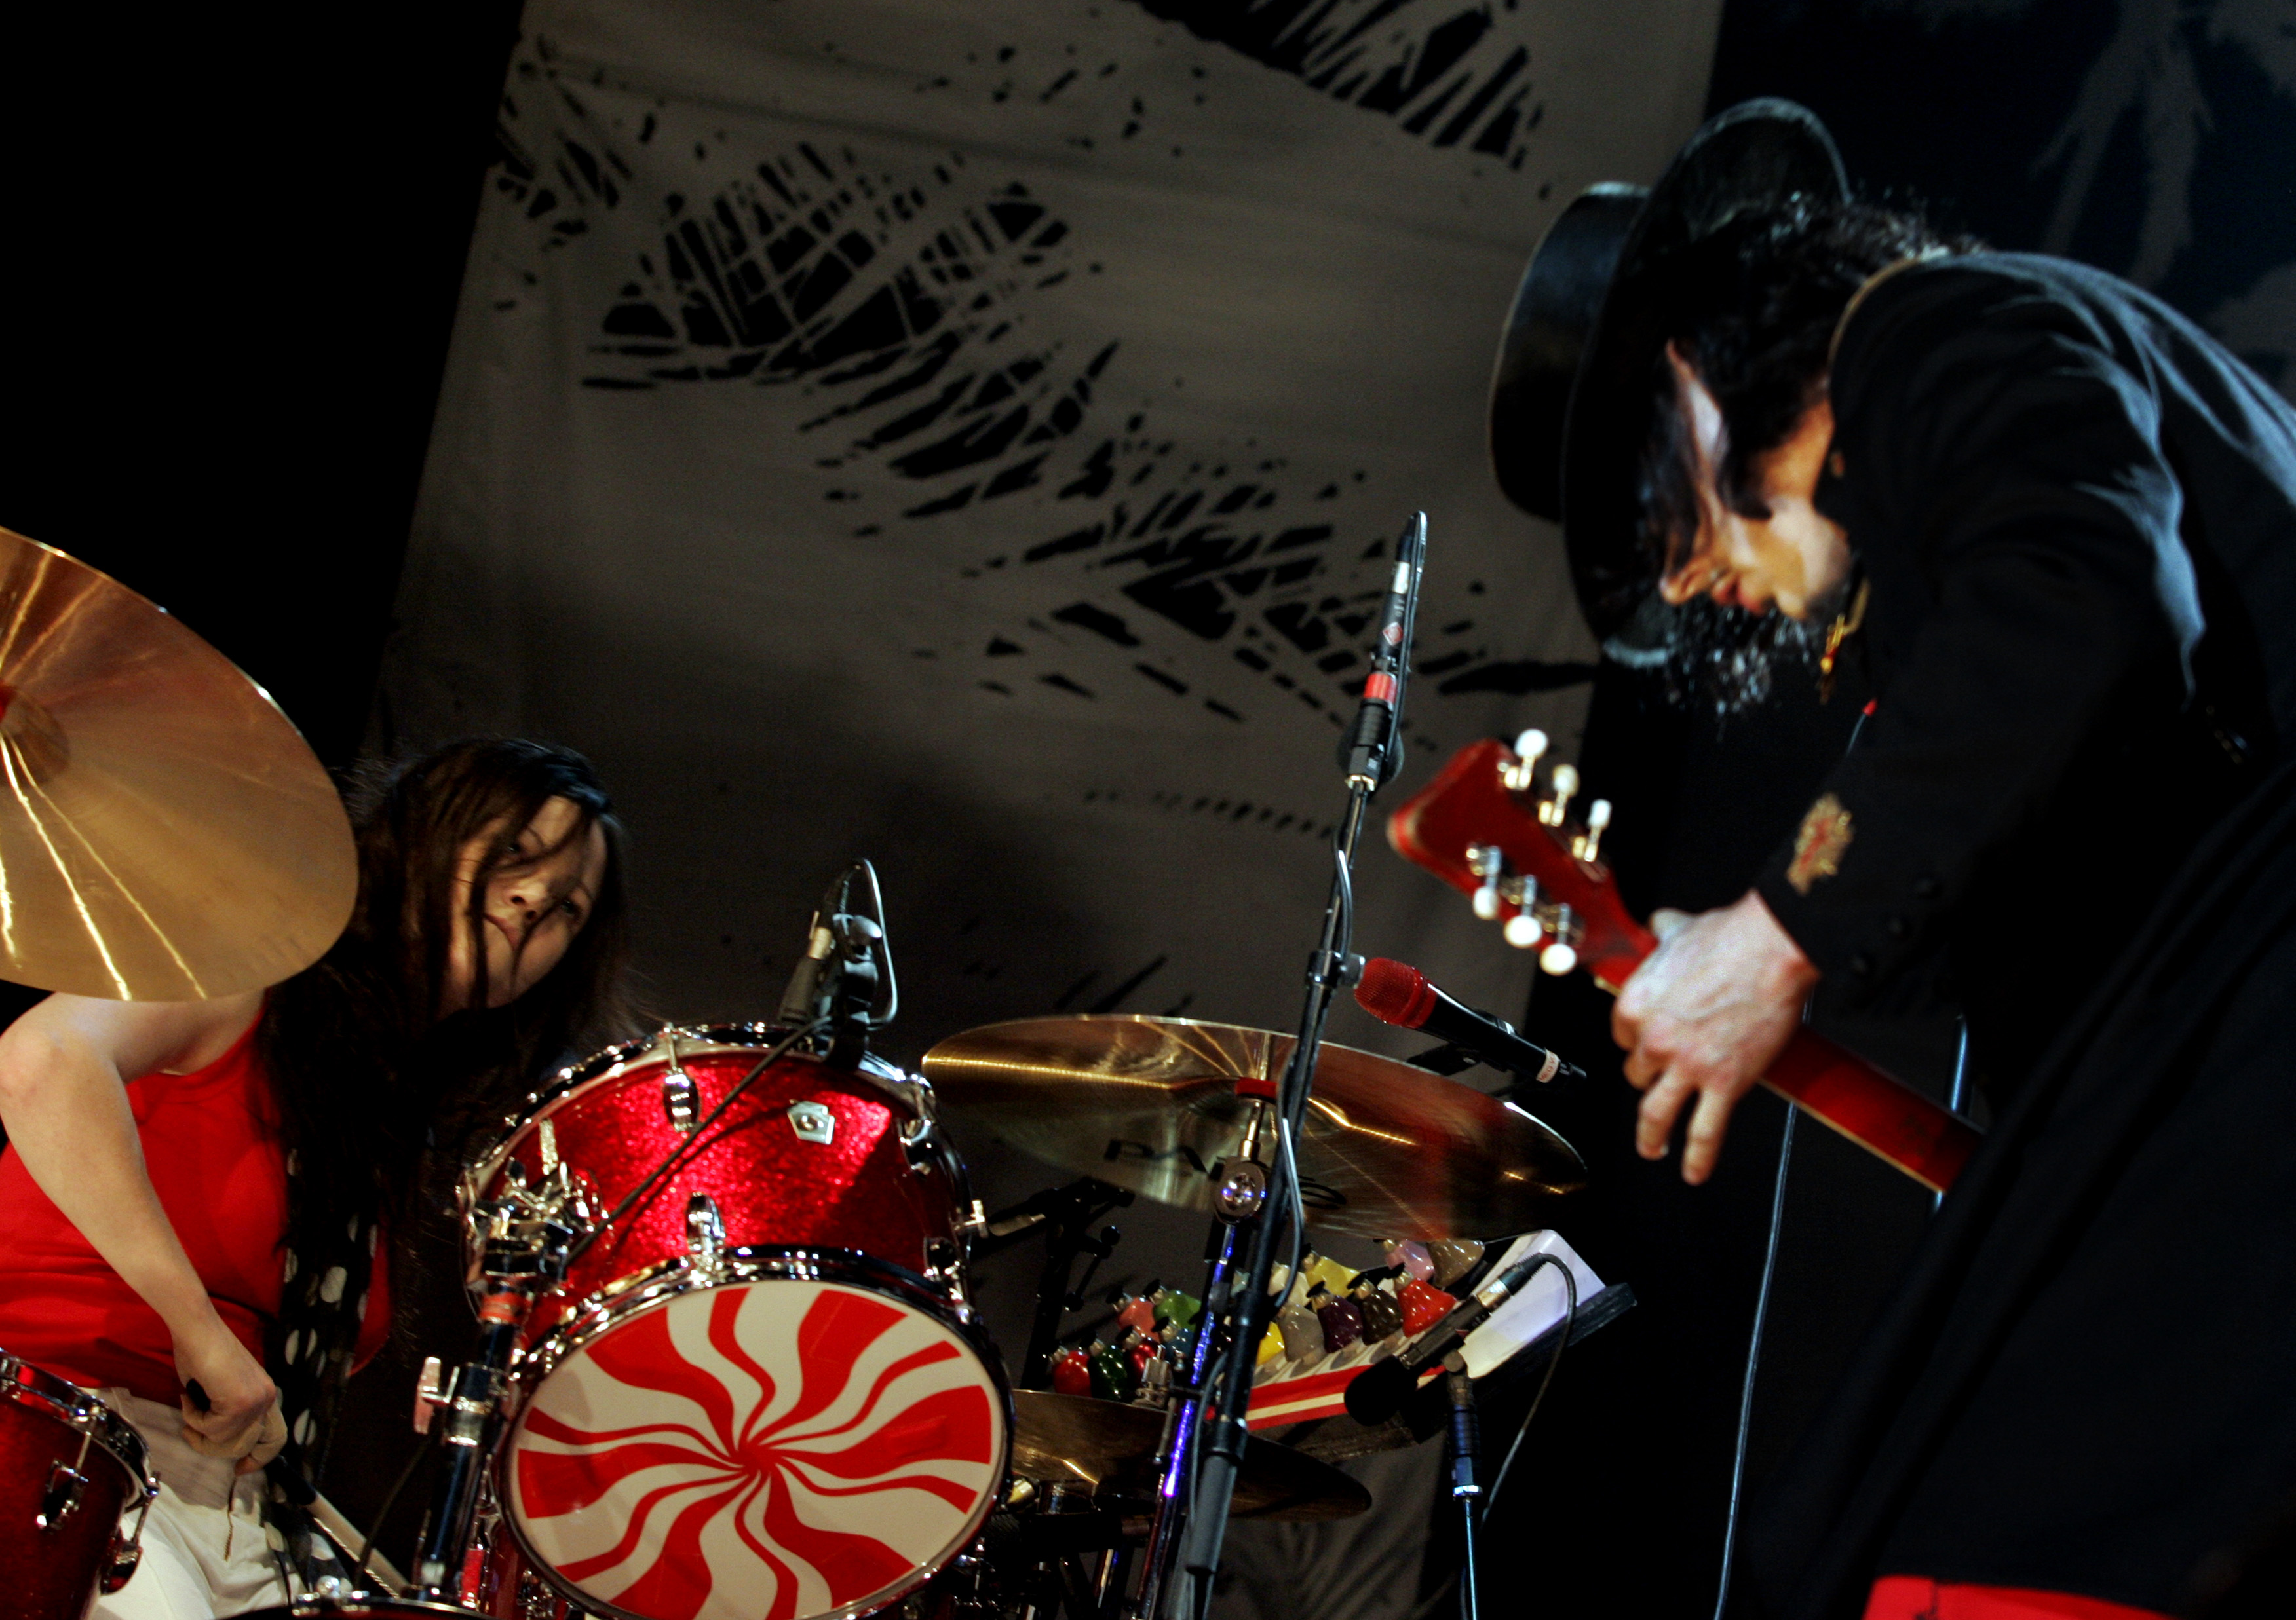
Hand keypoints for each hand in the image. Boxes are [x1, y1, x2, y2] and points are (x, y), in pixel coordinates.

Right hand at [172, 1314, 283, 1473]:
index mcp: (266, 1394)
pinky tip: (189, 1395)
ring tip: (190, 1403)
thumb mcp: (221, 1389)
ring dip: (198, 1429)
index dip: (260, 1459)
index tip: (239, 1469)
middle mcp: (267, 1398)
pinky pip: (210, 1430)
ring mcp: (255, 1401)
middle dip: (212, 1447)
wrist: (197, 1329)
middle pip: (245, 1447)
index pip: (275, 1438)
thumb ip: (227, 1413)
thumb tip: (217, 1440)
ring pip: (224, 1442)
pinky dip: (193, 1418)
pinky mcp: (239, 1402)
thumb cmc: (202, 1354)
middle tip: (191, 1432)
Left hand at [1612, 890, 1817, 1184]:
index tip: (1649, 1044)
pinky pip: (1705, 1132)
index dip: (1638, 1041)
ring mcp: (1687, 1066)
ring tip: (1652, 1148)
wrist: (1770, 948)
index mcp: (1635, 1005)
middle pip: (1638, 1073)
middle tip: (1664, 1080)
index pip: (1623, 1038)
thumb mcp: (1678, 929)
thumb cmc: (1729, 936)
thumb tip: (1658, 922)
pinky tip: (1693, 1172)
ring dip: (1651, 1136)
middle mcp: (1653, 1040)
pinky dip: (1698, 1158)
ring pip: (1656, 1112)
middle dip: (1650, 1076)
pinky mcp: (1724, 1083)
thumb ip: (1662, 931)